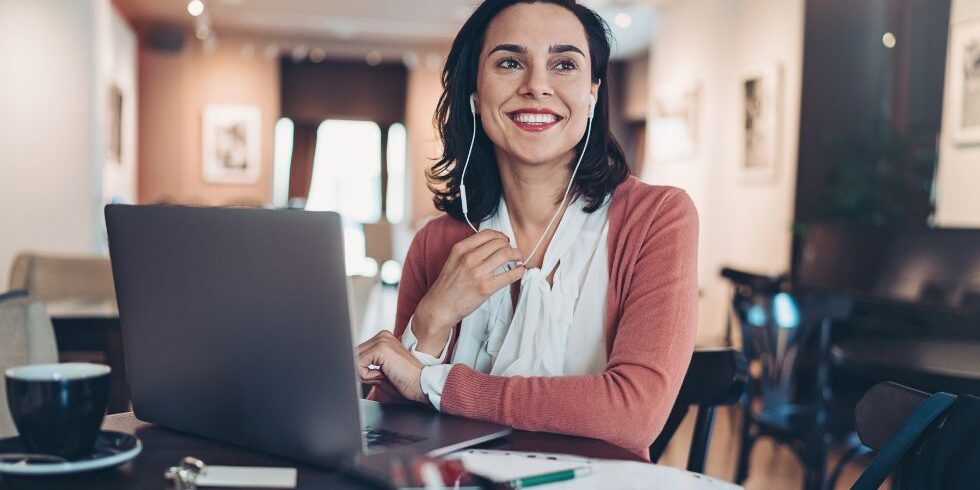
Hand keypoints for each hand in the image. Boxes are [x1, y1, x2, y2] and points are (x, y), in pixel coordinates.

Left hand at [357, 331, 426, 403]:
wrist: (421, 385)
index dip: (361, 368)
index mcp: (383, 338)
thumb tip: (349, 366)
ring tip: (383, 375)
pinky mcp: (380, 348)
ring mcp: (382, 340)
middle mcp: (382, 335)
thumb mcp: (380, 370)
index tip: (375, 376)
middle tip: (380, 377)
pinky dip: (367, 375)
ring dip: (364, 373)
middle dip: (361, 371)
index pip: (358, 352)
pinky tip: (383, 375)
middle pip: (354, 354)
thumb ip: (365, 364)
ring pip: (355, 359)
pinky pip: (358, 364)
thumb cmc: (404, 381)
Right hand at [413, 230, 525, 353]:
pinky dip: (519, 271)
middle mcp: (469, 258)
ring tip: (518, 259)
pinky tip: (520, 271)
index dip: (500, 236)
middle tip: (513, 252)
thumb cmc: (448, 285)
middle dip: (510, 246)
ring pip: (506, 254)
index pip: (488, 234)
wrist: (440, 306)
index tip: (505, 241)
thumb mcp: (454, 260)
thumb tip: (493, 244)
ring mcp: (477, 273)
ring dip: (517, 255)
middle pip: (499, 243)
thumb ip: (469, 250)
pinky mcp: (485, 288)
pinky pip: (509, 275)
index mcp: (460, 249)